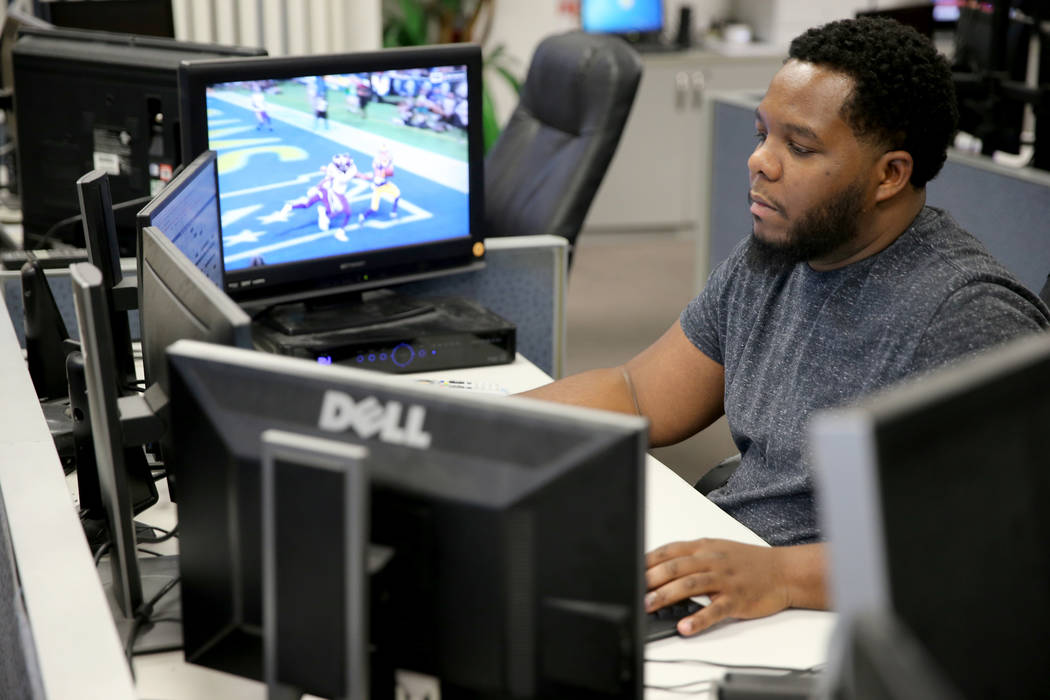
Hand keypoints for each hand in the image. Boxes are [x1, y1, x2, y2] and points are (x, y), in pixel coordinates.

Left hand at [645, 538, 824, 635]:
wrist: (783, 571)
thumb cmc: (747, 562)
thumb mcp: (717, 550)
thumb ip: (690, 558)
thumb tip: (659, 569)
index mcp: (704, 547)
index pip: (670, 551)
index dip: (648, 560)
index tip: (630, 569)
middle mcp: (712, 560)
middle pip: (676, 567)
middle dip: (651, 579)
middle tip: (634, 590)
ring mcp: (724, 579)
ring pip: (690, 585)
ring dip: (667, 595)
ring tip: (649, 605)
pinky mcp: (736, 599)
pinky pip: (714, 610)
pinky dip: (698, 619)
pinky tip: (685, 626)